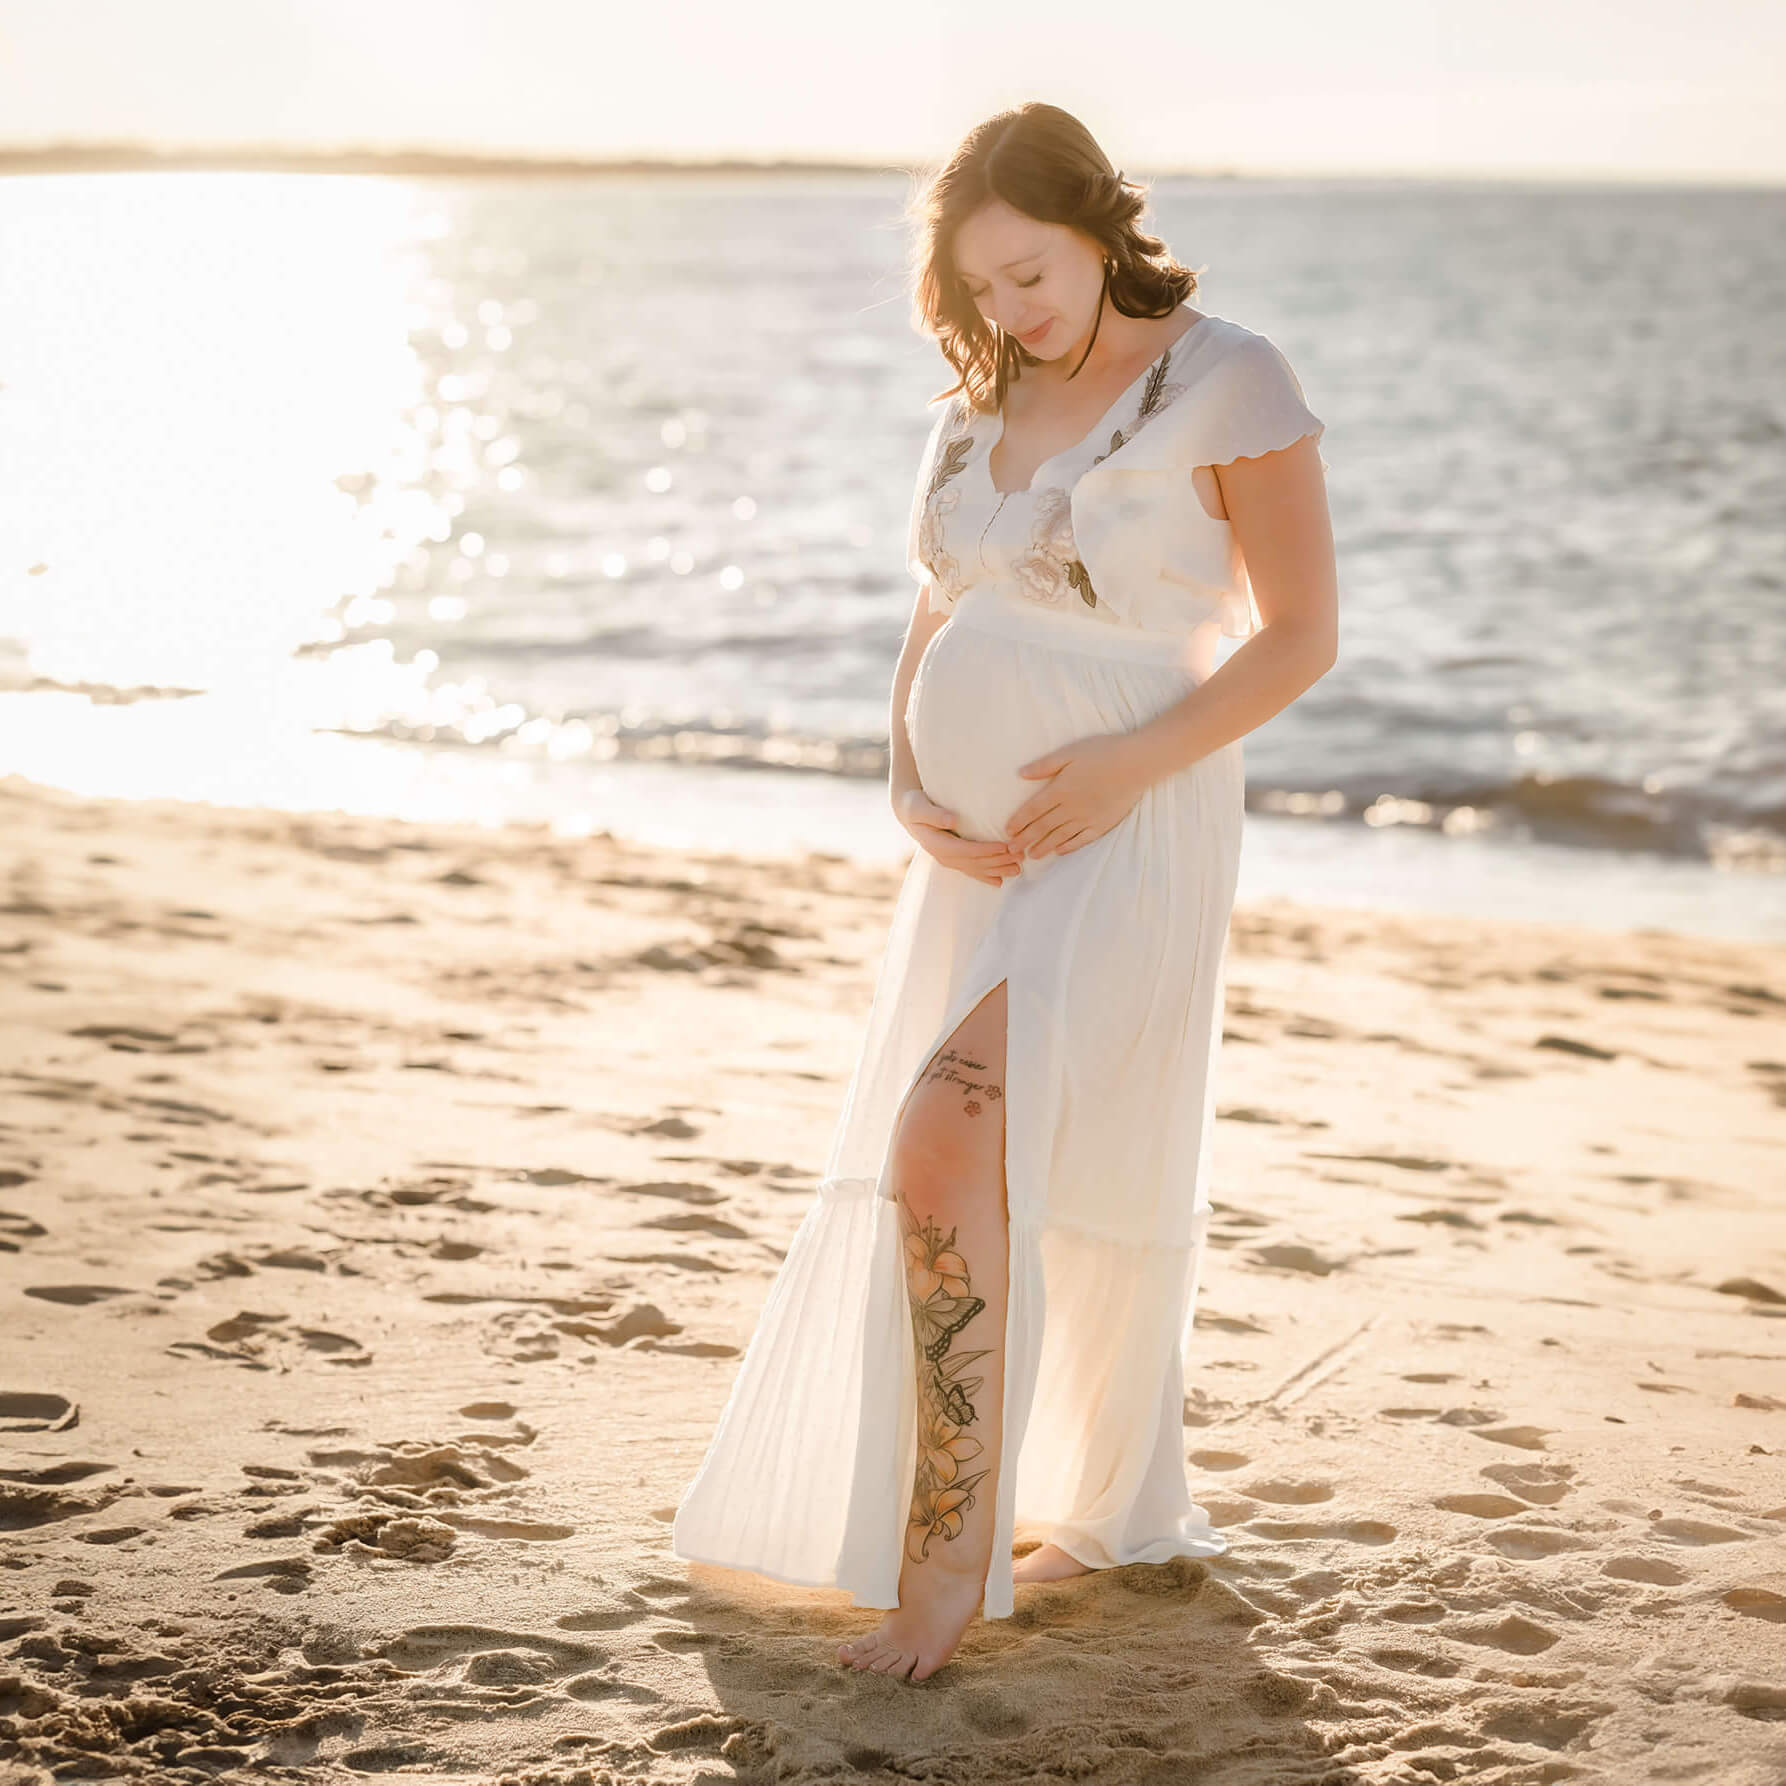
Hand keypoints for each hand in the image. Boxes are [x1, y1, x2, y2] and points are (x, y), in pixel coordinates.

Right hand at [894, 787, 1022, 887]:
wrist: (909, 813)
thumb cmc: (915, 805)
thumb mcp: (919, 807)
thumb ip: (934, 814)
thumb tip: (952, 819)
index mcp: (936, 845)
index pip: (965, 850)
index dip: (985, 850)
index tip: (1004, 847)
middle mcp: (943, 856)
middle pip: (974, 862)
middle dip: (998, 862)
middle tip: (1020, 857)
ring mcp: (948, 860)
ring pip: (975, 869)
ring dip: (997, 870)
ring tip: (1018, 869)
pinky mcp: (953, 860)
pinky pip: (971, 871)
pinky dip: (986, 876)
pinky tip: (1000, 881)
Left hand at [1003, 731, 1154, 859]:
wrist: (1136, 764)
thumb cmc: (1102, 752)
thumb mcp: (1069, 752)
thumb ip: (1044, 765)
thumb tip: (1020, 774)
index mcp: (1060, 790)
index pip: (1033, 810)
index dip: (1018, 821)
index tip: (1007, 831)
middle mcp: (1071, 808)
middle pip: (1042, 827)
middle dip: (1025, 840)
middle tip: (1012, 851)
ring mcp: (1087, 819)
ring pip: (1060, 837)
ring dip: (1043, 847)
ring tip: (1032, 856)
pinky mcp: (1102, 824)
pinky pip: (1081, 840)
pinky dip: (1069, 847)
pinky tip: (1060, 851)